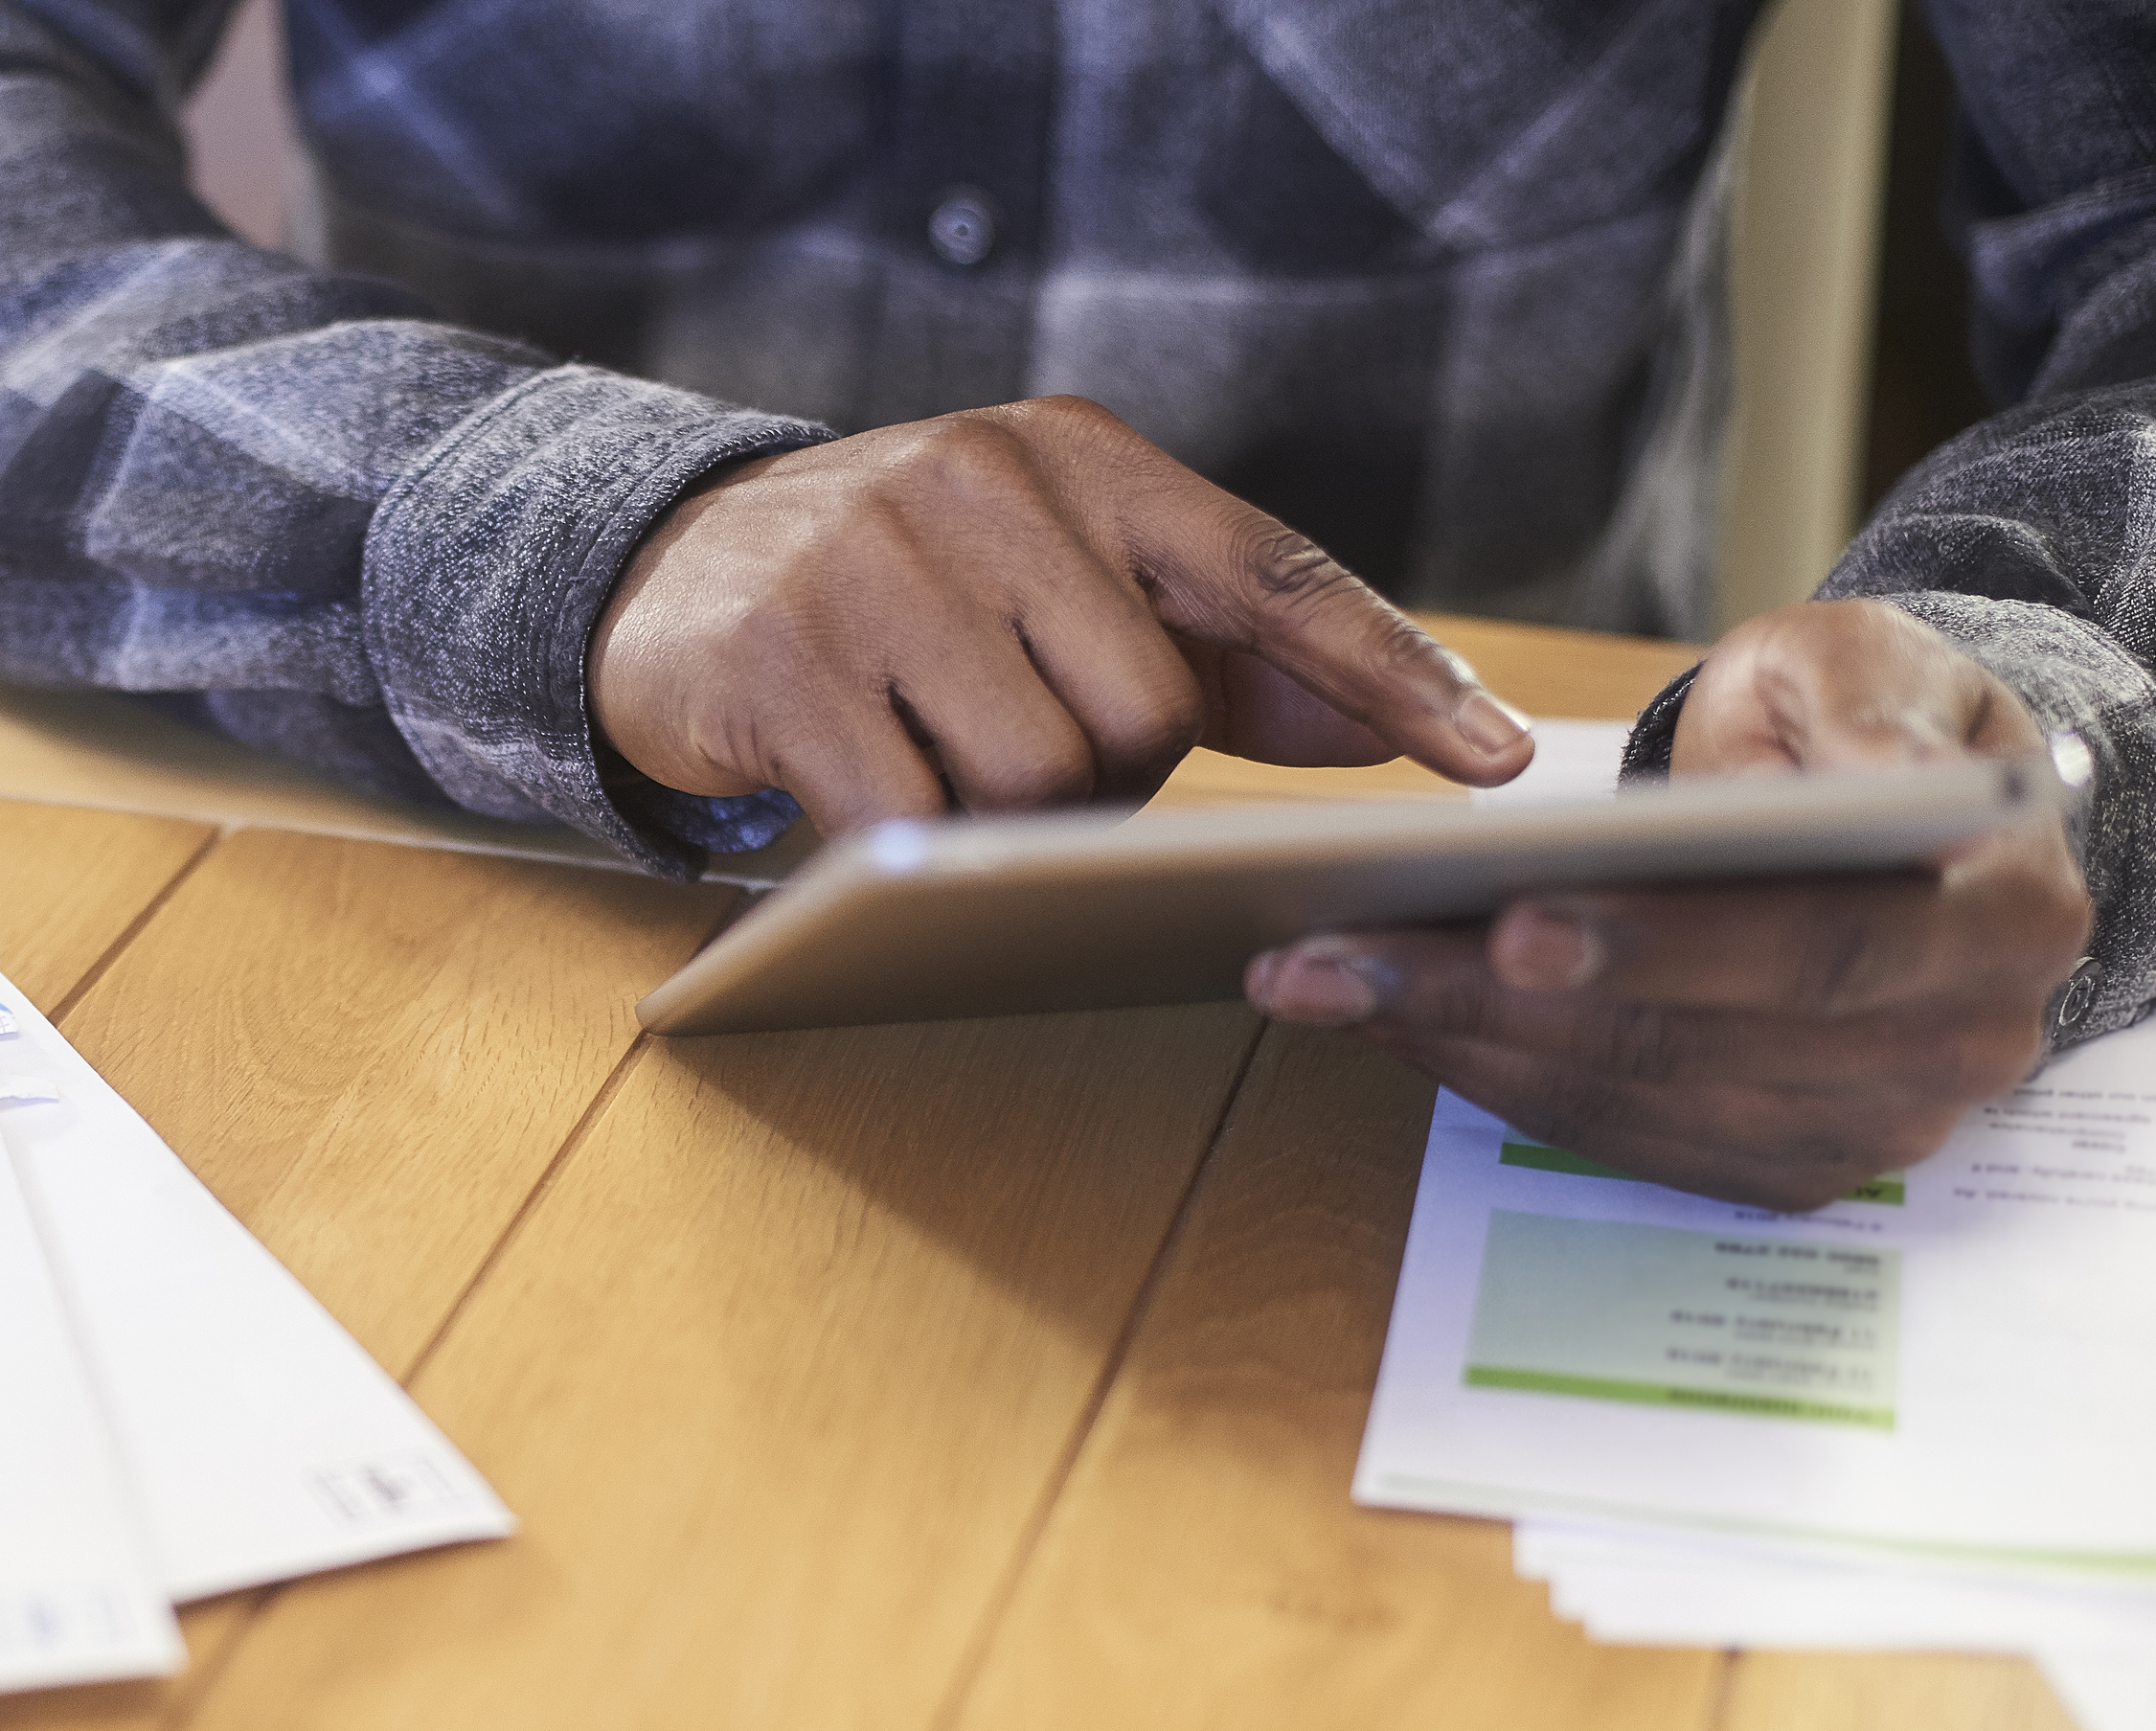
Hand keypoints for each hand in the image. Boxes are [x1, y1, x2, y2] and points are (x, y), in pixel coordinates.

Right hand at [589, 396, 1532, 828]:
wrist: (657, 579)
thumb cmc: (895, 598)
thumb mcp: (1052, 581)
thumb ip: (1216, 649)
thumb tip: (1392, 730)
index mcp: (1075, 452)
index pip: (1267, 568)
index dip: (1389, 668)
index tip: (1498, 757)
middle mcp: (980, 481)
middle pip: (1147, 710)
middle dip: (1113, 780)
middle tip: (1035, 770)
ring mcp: (873, 564)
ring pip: (1040, 773)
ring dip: (1010, 823)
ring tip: (945, 782)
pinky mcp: (784, 659)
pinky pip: (913, 818)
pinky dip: (912, 853)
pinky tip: (869, 810)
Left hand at [1243, 598, 2092, 1209]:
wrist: (1904, 815)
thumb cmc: (1870, 722)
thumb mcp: (1865, 657)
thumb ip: (1851, 708)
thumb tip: (1836, 791)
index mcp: (2006, 915)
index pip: (1821, 947)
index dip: (1661, 947)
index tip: (1509, 924)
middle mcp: (1958, 1045)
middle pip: (1695, 1045)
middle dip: (1491, 1003)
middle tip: (1329, 957)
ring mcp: (1875, 1124)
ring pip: (1635, 1105)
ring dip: (1456, 1048)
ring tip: (1311, 979)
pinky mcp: (1788, 1164)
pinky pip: (1616, 1140)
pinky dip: (1488, 1081)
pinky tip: (1382, 1018)